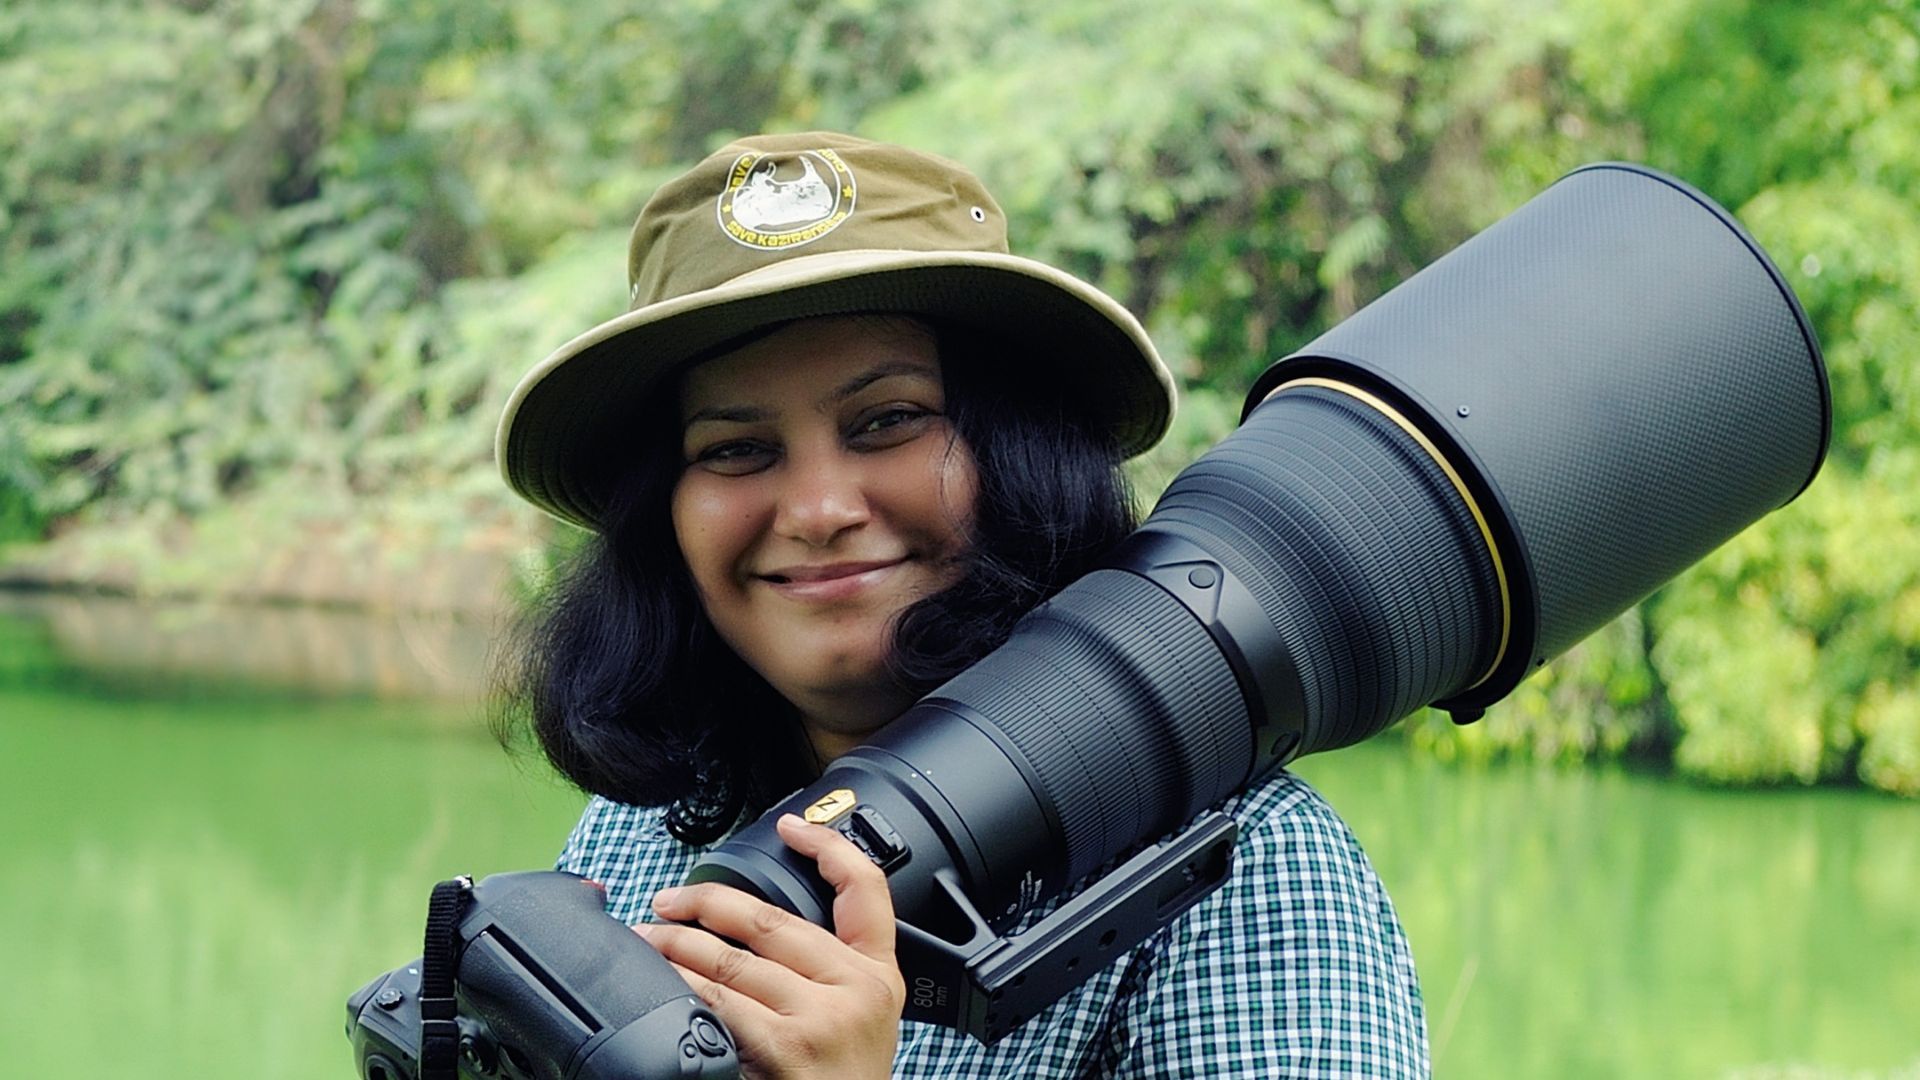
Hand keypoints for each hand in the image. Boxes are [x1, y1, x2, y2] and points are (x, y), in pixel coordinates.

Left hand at [636, 813, 905, 1079]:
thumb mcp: (854, 1027)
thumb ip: (823, 981)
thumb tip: (748, 935)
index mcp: (879, 978)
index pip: (867, 890)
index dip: (828, 847)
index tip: (792, 825)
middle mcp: (856, 991)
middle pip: (775, 920)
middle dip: (709, 902)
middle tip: (667, 902)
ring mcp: (822, 1018)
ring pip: (733, 960)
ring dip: (675, 946)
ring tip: (643, 942)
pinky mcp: (785, 1046)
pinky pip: (717, 1001)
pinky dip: (678, 985)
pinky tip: (655, 982)